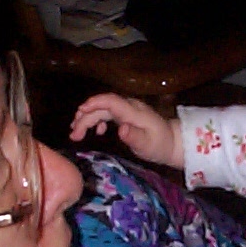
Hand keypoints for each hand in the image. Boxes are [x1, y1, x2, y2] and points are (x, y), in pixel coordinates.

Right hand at [69, 93, 183, 167]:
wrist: (172, 142)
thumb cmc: (159, 145)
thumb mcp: (147, 145)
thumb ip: (134, 137)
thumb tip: (120, 129)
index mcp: (134, 112)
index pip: (111, 101)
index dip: (94, 103)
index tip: (79, 112)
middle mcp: (129, 106)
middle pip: (102, 106)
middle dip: (85, 118)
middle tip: (74, 135)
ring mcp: (127, 109)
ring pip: (102, 109)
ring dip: (87, 118)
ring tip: (76, 133)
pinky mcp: (125, 114)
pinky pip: (107, 112)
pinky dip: (97, 120)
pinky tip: (96, 132)